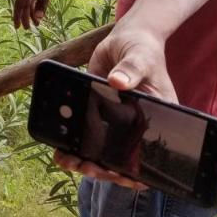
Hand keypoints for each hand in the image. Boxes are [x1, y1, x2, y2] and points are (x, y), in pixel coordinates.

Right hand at [13, 0, 66, 28]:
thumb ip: (43, 1)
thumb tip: (39, 18)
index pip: (19, 3)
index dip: (17, 15)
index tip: (17, 26)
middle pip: (23, 3)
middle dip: (25, 16)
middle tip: (27, 29)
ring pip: (29, 0)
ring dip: (31, 11)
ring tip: (36, 23)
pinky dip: (36, 3)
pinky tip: (39, 10)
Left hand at [55, 24, 176, 189]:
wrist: (126, 39)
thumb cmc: (143, 50)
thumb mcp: (140, 58)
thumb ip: (131, 70)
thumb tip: (117, 81)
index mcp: (155, 120)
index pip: (148, 154)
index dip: (135, 171)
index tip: (120, 176)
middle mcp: (136, 127)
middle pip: (122, 159)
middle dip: (103, 168)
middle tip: (86, 166)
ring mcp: (116, 123)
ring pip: (102, 152)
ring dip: (86, 161)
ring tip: (68, 160)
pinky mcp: (98, 114)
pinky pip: (87, 136)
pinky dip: (74, 144)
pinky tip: (60, 149)